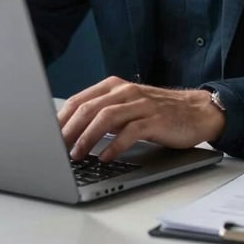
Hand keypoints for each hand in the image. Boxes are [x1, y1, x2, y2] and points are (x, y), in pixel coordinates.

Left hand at [57, 76, 224, 160]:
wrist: (197, 111)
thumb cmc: (158, 112)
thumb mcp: (127, 107)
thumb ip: (103, 114)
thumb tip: (70, 134)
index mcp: (113, 86)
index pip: (78, 100)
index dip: (60, 119)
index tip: (47, 137)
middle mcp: (125, 91)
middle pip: (88, 108)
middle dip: (68, 130)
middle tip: (56, 149)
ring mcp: (141, 104)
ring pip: (106, 118)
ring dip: (87, 138)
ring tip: (76, 155)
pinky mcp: (155, 119)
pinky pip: (130, 131)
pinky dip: (115, 145)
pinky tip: (105, 157)